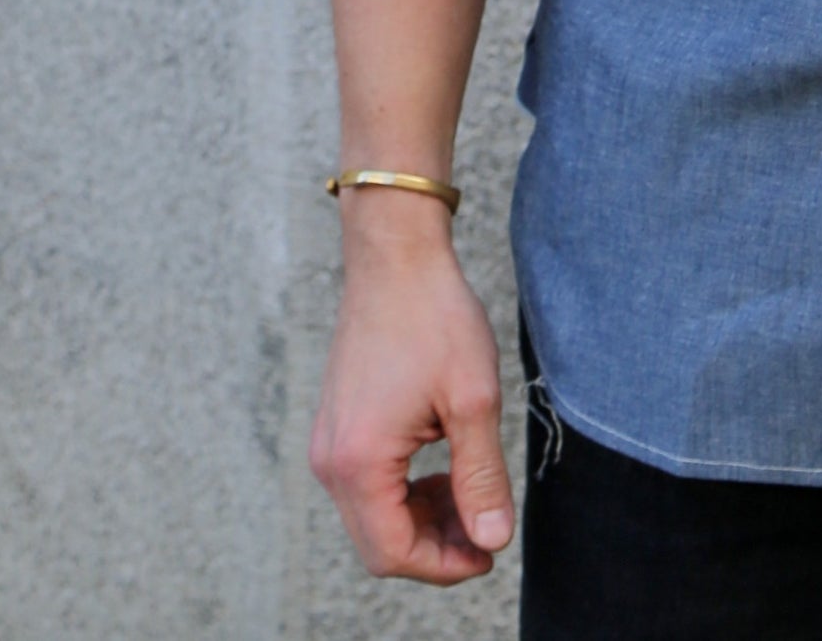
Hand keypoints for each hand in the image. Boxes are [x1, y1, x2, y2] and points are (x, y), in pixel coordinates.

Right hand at [309, 195, 515, 582]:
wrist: (396, 256)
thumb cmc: (435, 318)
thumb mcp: (473, 399)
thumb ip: (481, 476)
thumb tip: (493, 541)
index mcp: (358, 462)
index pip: (393, 553)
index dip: (444, 566)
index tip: (489, 552)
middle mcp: (330, 461)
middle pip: (379, 542)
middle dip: (435, 546)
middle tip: (486, 527)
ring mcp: (328, 443)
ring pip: (373, 515)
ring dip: (422, 518)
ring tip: (471, 491)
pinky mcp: (336, 426)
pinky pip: (366, 484)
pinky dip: (405, 490)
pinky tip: (443, 466)